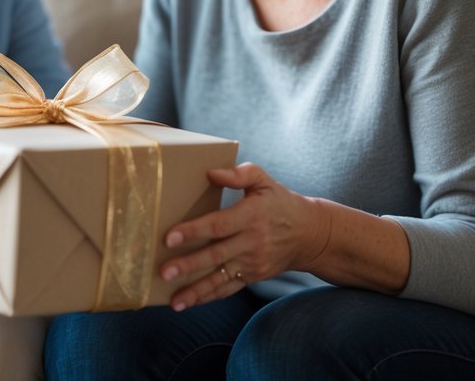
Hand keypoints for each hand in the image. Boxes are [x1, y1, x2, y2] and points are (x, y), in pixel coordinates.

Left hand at [158, 163, 329, 311]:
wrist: (310, 234)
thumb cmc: (280, 202)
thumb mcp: (264, 181)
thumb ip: (238, 174)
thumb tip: (210, 172)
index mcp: (251, 216)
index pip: (218, 225)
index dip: (194, 231)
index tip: (170, 238)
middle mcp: (251, 242)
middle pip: (216, 255)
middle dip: (188, 265)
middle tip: (164, 271)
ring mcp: (252, 263)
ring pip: (220, 278)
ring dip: (195, 291)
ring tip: (173, 300)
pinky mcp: (253, 276)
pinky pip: (227, 289)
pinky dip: (207, 297)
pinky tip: (186, 303)